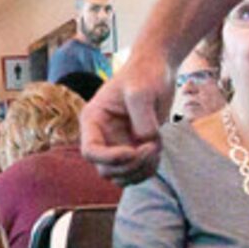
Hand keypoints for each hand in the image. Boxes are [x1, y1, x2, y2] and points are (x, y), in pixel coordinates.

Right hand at [81, 49, 174, 184]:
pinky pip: (136, 173)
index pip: (90, 152)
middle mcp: (102, 136)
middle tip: (153, 146)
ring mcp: (116, 145)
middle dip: (131, 165)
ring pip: (121, 177)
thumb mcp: (142, 91)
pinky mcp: (132, 150)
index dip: (110, 158)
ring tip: (157, 146)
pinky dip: (149, 168)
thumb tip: (145, 142)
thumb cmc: (145, 74)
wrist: (157, 70)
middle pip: (106, 170)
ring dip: (141, 170)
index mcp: (94, 120)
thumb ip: (142, 119)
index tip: (132, 151)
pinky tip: (158, 147)